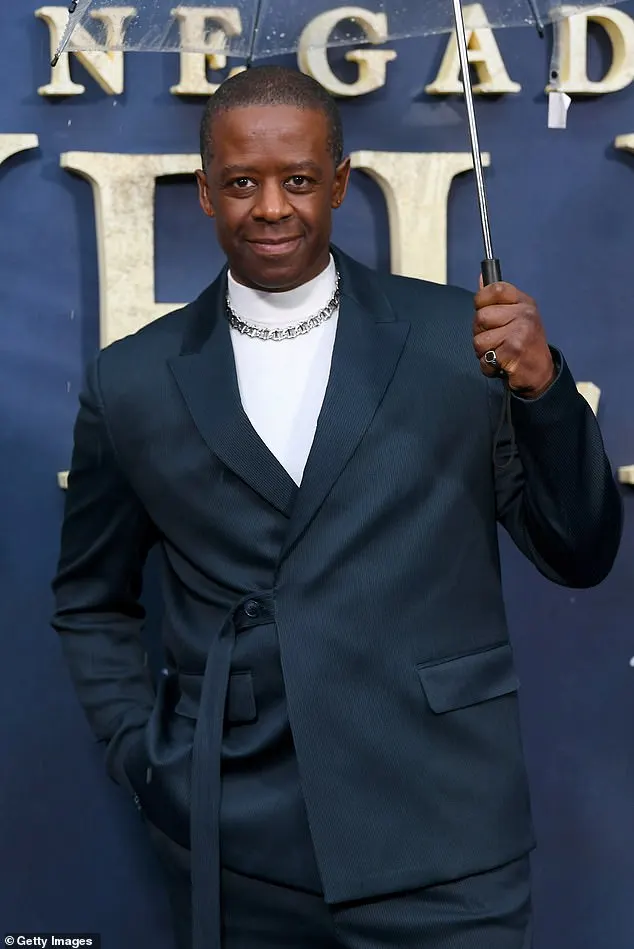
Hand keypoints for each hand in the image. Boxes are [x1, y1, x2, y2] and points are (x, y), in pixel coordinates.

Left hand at [473, 280, 555, 396]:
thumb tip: (482, 277)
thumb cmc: (523, 345)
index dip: (482, 301)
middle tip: (496, 342)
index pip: (494, 289)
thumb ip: (496, 300)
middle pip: (480, 317)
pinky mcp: (514, 351)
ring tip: (499, 354)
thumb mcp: (514, 317)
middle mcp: (524, 314)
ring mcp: (520, 332)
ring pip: (479, 340)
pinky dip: (488, 367)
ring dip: (484, 353)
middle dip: (481, 334)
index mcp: (523, 302)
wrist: (540, 374)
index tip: (486, 313)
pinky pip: (484, 358)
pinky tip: (501, 366)